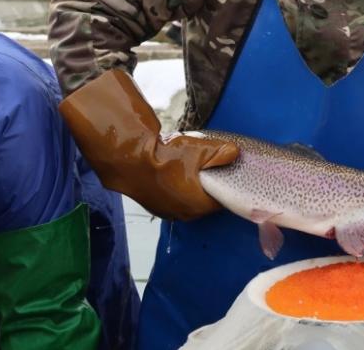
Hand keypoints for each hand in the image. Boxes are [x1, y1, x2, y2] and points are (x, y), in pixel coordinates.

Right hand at [59, 69, 238, 220]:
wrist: (129, 159)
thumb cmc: (168, 157)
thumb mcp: (202, 149)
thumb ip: (223, 152)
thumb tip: (235, 152)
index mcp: (200, 205)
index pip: (223, 199)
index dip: (226, 184)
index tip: (224, 171)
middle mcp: (183, 214)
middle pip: (204, 200)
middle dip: (206, 184)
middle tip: (205, 166)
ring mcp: (165, 211)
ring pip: (185, 199)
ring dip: (187, 185)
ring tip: (185, 166)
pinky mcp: (151, 204)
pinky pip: (169, 197)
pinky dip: (172, 186)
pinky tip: (168, 170)